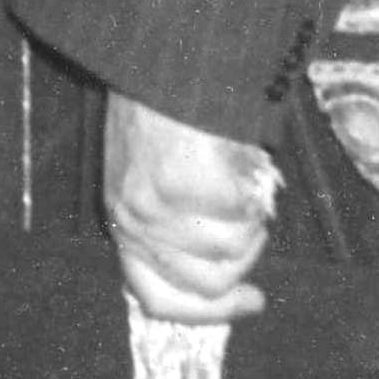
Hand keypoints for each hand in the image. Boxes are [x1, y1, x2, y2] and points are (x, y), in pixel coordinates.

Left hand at [102, 93, 277, 323]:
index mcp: (123, 222)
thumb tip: (220, 276)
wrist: (158, 65)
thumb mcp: (146, 177)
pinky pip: (245, 217)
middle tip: (251, 222)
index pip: (157, 298)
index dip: (209, 313)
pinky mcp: (190, 188)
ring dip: (252, 223)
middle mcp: (137, 223)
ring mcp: (163, 209)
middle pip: (209, 284)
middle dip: (244, 261)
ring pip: (233, 253)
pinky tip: (244, 166)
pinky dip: (256, 195)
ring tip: (240, 182)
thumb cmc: (159, 114)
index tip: (252, 301)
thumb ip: (168, 226)